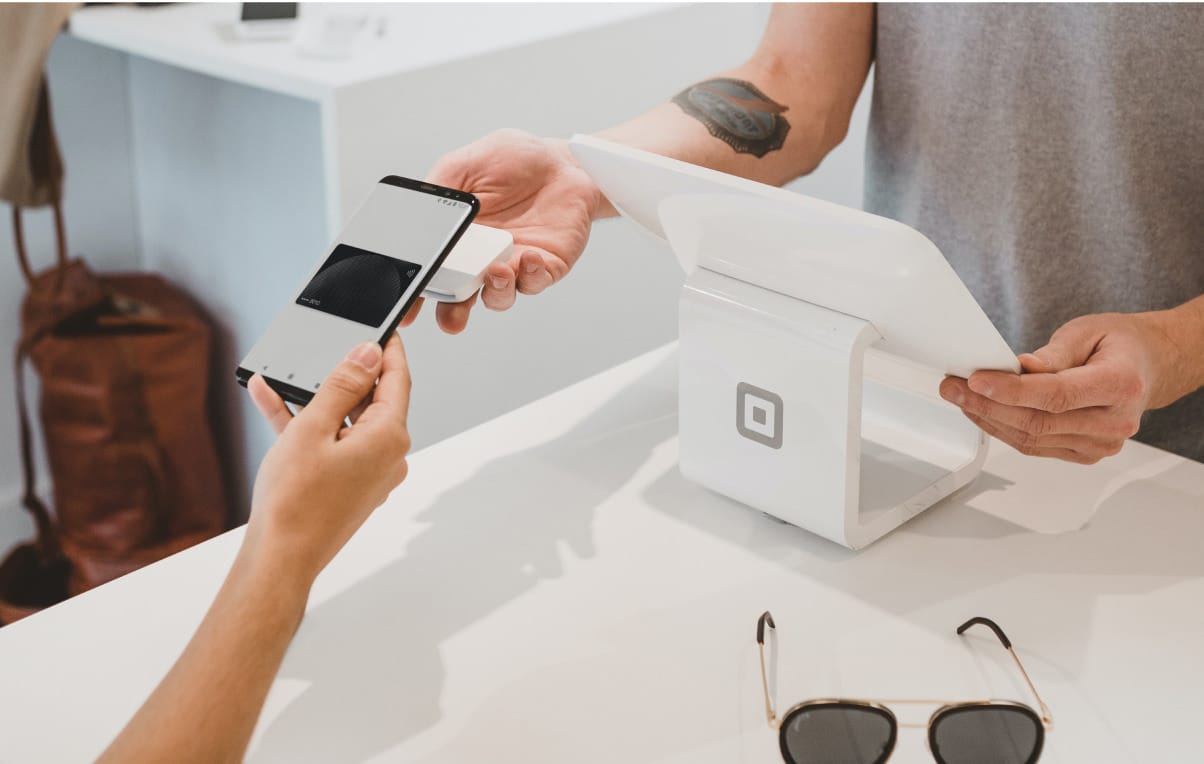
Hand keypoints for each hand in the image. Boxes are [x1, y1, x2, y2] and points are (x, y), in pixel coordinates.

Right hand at [244, 334, 411, 580]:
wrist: (279, 559)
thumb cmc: (295, 503)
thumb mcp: (314, 428)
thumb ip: (342, 385)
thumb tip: (368, 354)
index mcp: (389, 438)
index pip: (397, 380)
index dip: (389, 350)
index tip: (384, 328)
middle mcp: (388, 457)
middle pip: (372, 401)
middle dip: (344, 376)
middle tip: (325, 350)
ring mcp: (370, 475)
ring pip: (346, 423)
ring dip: (316, 400)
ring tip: (284, 376)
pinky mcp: (349, 487)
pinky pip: (333, 445)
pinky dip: (308, 427)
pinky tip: (273, 403)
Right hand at [400, 129, 605, 333]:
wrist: (559, 159)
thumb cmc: (510, 161)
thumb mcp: (462, 166)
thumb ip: (438, 193)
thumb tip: (416, 217)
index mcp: (456, 241)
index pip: (434, 274)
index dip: (419, 295)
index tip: (409, 309)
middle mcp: (482, 260)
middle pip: (462, 299)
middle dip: (453, 313)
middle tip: (452, 317)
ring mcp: (513, 265)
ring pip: (499, 296)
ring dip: (495, 290)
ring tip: (496, 271)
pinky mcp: (546, 266)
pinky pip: (536, 281)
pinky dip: (531, 274)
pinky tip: (528, 255)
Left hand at [939, 310, 1200, 463]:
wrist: (1148, 367)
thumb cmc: (1119, 345)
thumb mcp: (1087, 331)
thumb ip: (1052, 355)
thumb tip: (1017, 369)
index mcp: (1121, 385)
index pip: (1056, 395)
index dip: (1011, 391)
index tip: (975, 380)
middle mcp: (1114, 421)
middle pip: (1038, 422)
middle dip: (986, 404)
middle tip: (952, 387)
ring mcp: (1101, 443)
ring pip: (1031, 439)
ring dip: (988, 419)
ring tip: (959, 397)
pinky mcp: (1086, 454)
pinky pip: (1035, 447)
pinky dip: (1004, 430)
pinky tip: (983, 412)